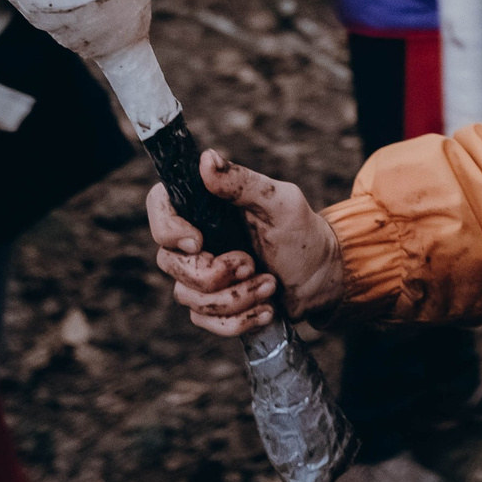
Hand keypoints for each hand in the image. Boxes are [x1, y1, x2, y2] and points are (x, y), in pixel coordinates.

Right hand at [148, 150, 346, 334]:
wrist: (321, 277)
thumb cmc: (302, 232)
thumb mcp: (280, 202)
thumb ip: (243, 183)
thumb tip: (206, 159)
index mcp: (207, 207)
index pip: (160, 208)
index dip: (168, 229)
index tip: (198, 242)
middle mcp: (196, 239)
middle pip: (169, 262)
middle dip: (215, 273)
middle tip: (252, 265)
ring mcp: (199, 275)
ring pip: (189, 297)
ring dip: (236, 298)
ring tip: (270, 286)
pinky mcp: (210, 306)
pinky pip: (205, 322)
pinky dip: (239, 320)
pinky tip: (266, 309)